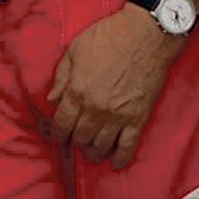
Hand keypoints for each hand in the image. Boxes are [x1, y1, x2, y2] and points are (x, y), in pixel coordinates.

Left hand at [47, 6, 182, 166]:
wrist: (146, 34)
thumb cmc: (109, 36)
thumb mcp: (75, 49)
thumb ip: (61, 76)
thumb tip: (52, 98)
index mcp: (77, 92)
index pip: (62, 124)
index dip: (58, 132)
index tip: (59, 134)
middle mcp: (95, 109)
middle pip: (80, 138)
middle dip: (75, 141)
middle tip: (76, 139)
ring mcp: (118, 116)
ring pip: (101, 146)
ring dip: (94, 152)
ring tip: (93, 151)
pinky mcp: (138, 118)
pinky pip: (128, 146)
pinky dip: (120, 159)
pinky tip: (115, 164)